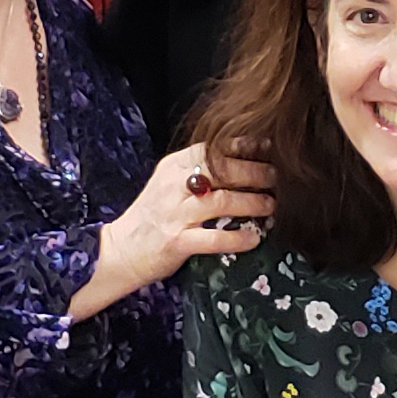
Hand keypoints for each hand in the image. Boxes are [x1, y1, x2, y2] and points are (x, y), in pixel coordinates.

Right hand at [85, 144, 274, 313]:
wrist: (119, 250)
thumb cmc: (151, 216)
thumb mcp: (168, 185)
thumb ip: (196, 172)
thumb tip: (240, 160)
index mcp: (172, 167)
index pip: (212, 149)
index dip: (243, 147)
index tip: (268, 147)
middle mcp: (173, 186)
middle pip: (222, 172)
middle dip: (255, 173)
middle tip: (276, 178)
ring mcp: (175, 214)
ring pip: (222, 202)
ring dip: (252, 203)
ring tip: (271, 205)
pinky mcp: (177, 242)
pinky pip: (214, 238)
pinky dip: (238, 238)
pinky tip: (254, 238)